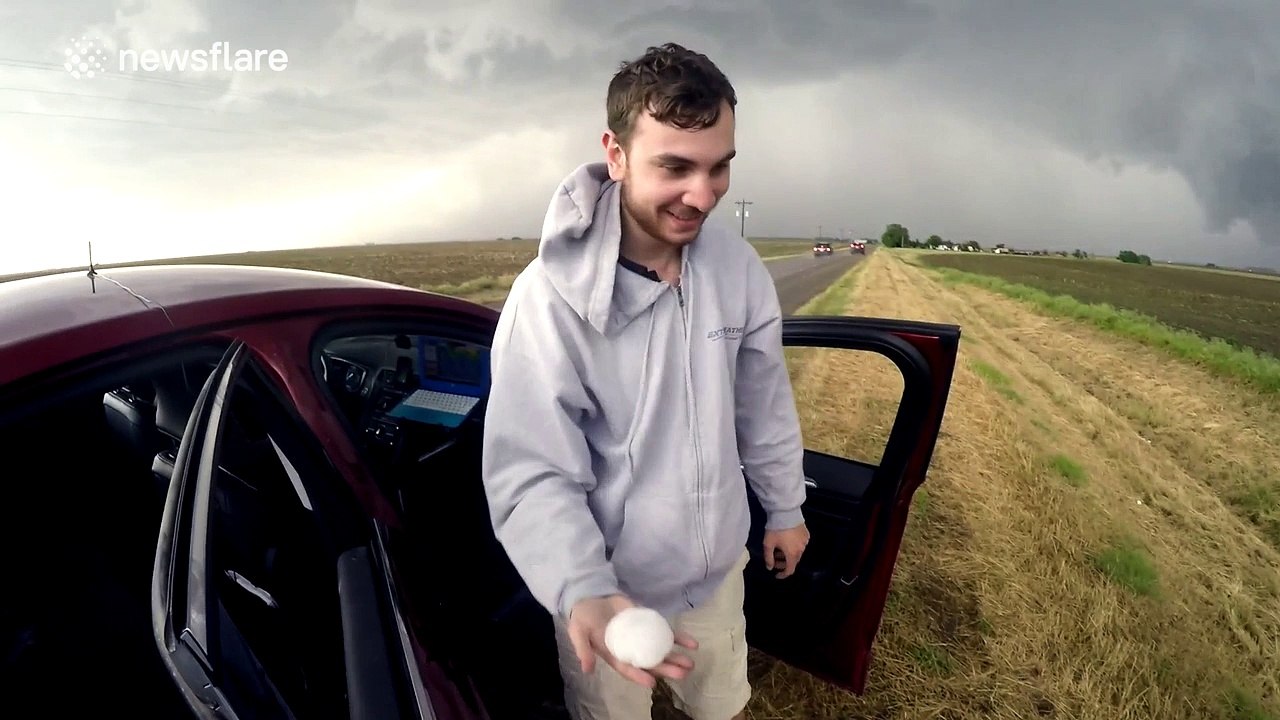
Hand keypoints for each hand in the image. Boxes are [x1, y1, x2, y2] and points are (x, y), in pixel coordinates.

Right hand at [566, 594, 698, 687]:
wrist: (592, 596)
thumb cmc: (583, 617)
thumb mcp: (578, 631)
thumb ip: (582, 649)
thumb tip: (586, 670)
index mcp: (614, 655)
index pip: (628, 668)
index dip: (639, 676)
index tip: (652, 683)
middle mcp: (630, 650)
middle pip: (649, 663)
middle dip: (665, 670)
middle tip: (682, 674)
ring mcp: (642, 637)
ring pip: (661, 651)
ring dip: (676, 658)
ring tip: (690, 664)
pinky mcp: (649, 624)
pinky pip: (666, 633)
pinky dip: (679, 638)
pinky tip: (692, 644)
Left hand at [763, 524, 808, 578]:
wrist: (785, 512)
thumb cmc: (775, 529)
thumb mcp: (768, 544)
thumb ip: (768, 558)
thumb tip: (769, 567)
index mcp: (792, 554)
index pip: (789, 570)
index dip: (783, 574)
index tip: (776, 574)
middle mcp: (801, 550)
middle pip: (793, 562)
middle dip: (784, 563)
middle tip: (774, 560)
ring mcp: (805, 542)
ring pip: (797, 553)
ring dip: (788, 555)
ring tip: (779, 549)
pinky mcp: (806, 534)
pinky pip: (800, 545)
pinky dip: (793, 547)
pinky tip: (786, 541)